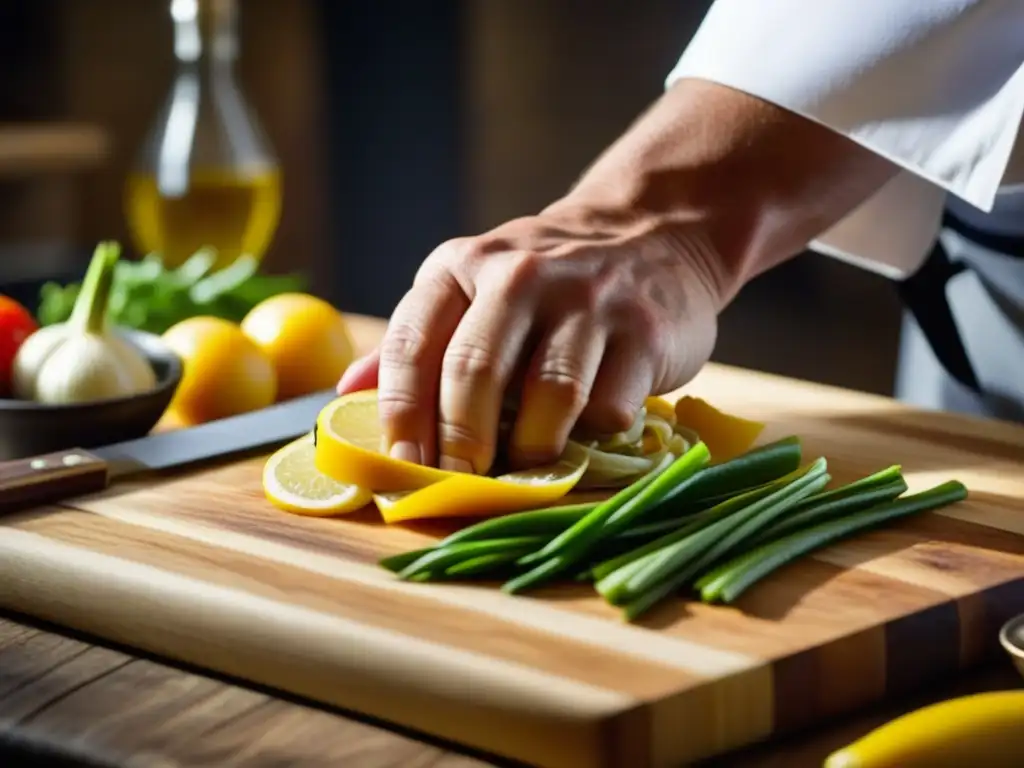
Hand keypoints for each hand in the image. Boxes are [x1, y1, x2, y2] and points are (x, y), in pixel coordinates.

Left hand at [337, 201, 725, 474]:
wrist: (652, 234)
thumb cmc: (546, 283)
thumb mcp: (472, 290)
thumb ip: (416, 341)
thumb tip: (345, 394)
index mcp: (461, 266)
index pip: (412, 345)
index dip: (400, 415)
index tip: (401, 466)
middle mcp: (519, 274)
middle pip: (474, 372)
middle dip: (460, 444)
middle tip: (459, 482)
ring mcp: (587, 300)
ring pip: (548, 395)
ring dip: (531, 449)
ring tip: (525, 466)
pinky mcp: (644, 332)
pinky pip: (608, 408)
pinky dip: (591, 437)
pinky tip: (585, 433)